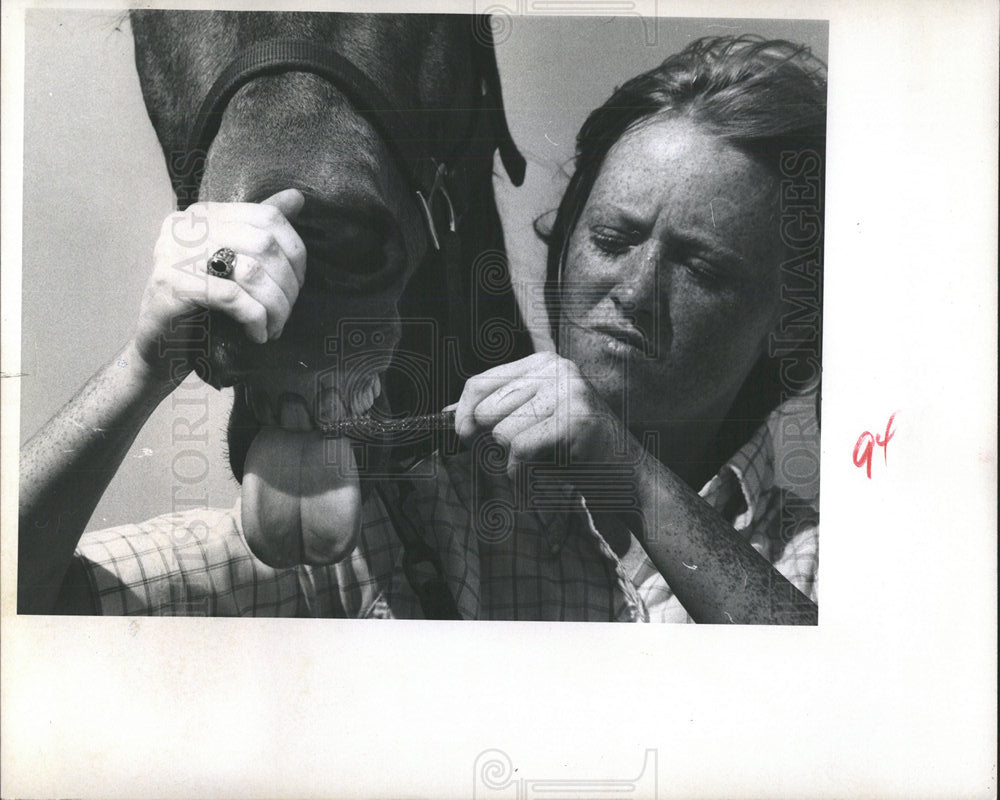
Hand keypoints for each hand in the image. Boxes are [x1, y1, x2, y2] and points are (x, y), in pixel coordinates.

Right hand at [131, 188, 305, 382]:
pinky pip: (232, 297)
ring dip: (275, 305)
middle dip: (288, 283)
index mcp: (204, 215)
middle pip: (264, 244)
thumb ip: (259, 229)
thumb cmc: (201, 306)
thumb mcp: (231, 262)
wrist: (159, 348)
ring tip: (275, 325)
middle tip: (287, 311)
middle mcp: (186, 226)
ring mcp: (175, 254)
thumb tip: (297, 197)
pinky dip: (254, 318)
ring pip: (252, 271)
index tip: (297, 282)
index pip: (267, 217)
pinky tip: (258, 334)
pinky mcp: (172, 285)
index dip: (295, 251)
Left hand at [454, 351, 638, 480]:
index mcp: (543, 363)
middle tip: (515, 459)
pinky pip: (520, 449)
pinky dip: (522, 472)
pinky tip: (540, 475)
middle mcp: (557, 368)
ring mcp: (569, 391)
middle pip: (486, 408)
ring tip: (536, 464)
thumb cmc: (574, 451)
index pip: (480, 382)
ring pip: (501, 431)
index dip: (462, 413)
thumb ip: (495, 413)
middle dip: (489, 443)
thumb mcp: (532, 422)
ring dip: (511, 460)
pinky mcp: (576, 419)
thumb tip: (447, 414)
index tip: (461, 437)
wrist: (626, 477)